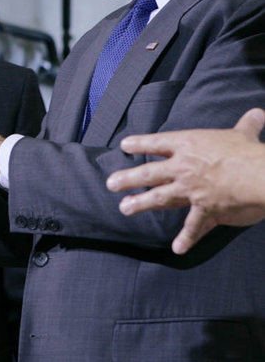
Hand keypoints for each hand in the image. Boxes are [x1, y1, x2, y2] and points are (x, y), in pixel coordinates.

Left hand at [106, 108, 264, 253]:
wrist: (259, 175)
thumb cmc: (250, 152)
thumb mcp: (246, 133)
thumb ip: (247, 124)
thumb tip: (257, 113)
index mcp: (189, 144)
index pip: (158, 143)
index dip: (140, 144)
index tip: (124, 146)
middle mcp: (183, 167)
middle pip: (150, 172)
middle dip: (129, 178)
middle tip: (111, 184)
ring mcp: (191, 189)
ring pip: (160, 197)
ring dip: (141, 203)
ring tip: (124, 207)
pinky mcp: (204, 208)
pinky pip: (193, 226)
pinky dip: (186, 237)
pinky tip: (176, 248)